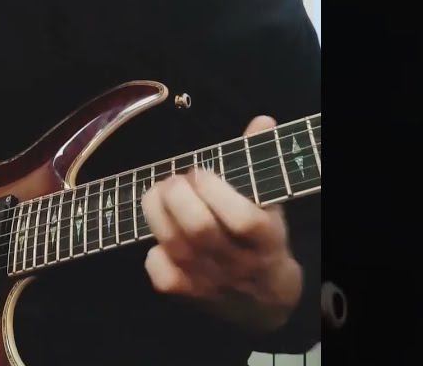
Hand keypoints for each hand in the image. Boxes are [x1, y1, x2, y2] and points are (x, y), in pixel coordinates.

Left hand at [140, 116, 302, 332]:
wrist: (264, 300)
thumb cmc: (263, 239)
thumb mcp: (269, 202)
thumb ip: (260, 162)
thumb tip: (262, 121)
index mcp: (265, 239)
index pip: (242, 220)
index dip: (216, 191)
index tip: (201, 172)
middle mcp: (238, 263)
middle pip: (200, 230)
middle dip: (179, 195)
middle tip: (175, 180)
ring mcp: (210, 281)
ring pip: (175, 245)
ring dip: (157, 210)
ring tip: (159, 192)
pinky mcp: (186, 294)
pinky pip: (160, 272)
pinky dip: (153, 250)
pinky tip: (160, 234)